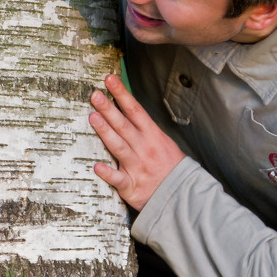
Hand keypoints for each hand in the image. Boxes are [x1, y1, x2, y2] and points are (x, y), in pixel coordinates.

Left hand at [88, 74, 184, 210]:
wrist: (183, 196)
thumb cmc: (170, 168)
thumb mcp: (163, 143)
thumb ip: (144, 130)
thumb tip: (127, 111)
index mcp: (152, 136)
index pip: (135, 110)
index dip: (121, 94)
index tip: (109, 80)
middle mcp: (144, 148)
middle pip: (124, 125)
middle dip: (109, 109)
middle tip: (95, 95)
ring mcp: (137, 167)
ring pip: (119, 146)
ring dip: (105, 132)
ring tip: (93, 117)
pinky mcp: (131, 186)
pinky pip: (118, 179)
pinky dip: (108, 173)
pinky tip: (96, 166)